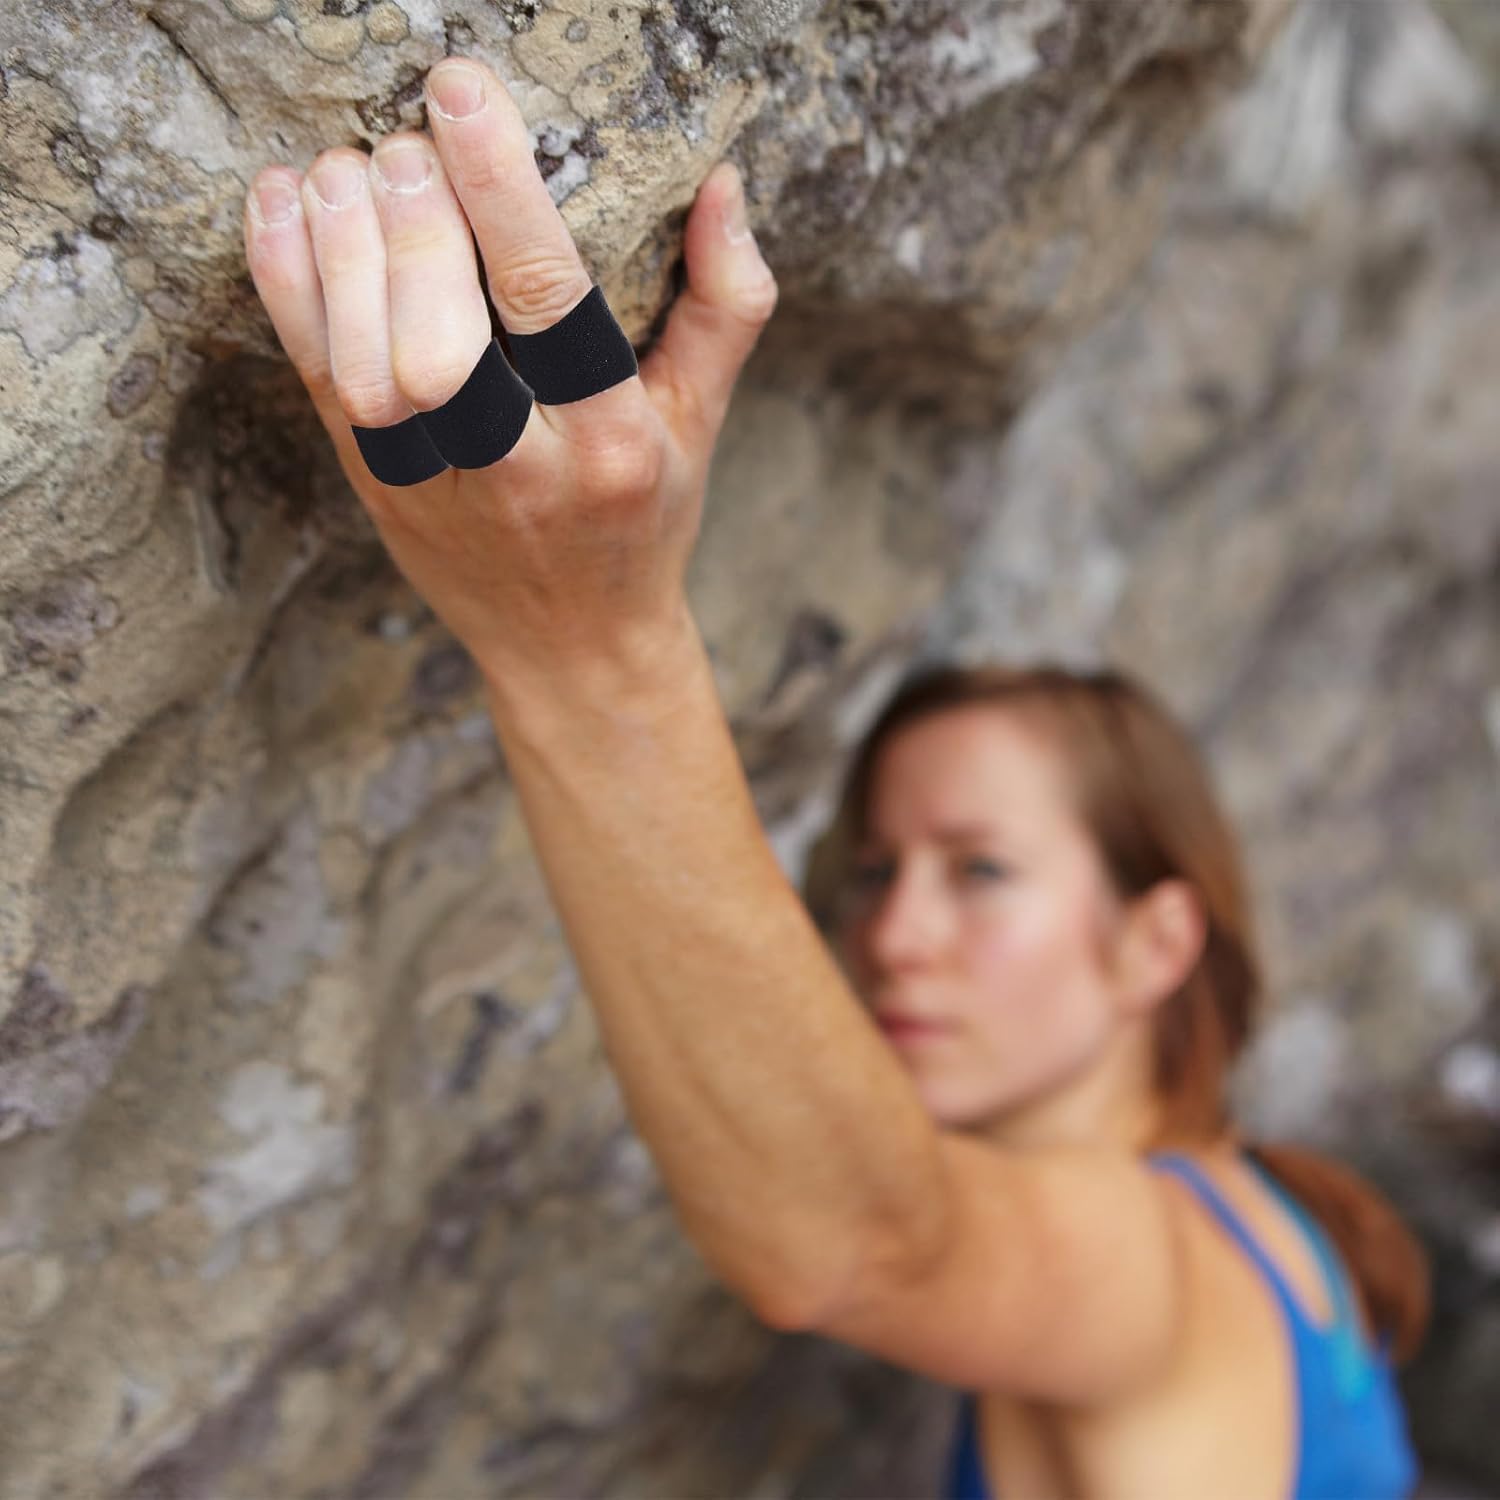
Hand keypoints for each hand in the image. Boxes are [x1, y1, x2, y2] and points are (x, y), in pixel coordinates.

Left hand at [242, 57, 776, 697]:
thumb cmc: (642, 523)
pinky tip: (285, 206)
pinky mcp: (373, 488)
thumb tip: (723, 183)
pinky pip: (316, 383)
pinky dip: (287, 286)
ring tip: (343, 165)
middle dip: (413, 225)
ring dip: (341, 251)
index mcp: (613, 446)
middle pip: (446, 344)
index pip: (552, 305)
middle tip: (402, 140)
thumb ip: (724, 305)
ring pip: (367, 371)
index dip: (500, 192)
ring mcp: (435, 489)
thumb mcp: (702, 422)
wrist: (571, 650)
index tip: (461, 93)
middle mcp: (521, 475)